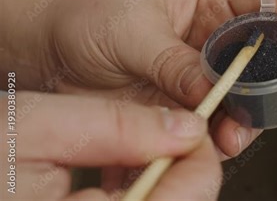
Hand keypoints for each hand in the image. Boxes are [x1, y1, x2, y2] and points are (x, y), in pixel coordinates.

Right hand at [0, 92, 220, 199]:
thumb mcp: (33, 125)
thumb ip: (113, 127)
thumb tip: (186, 129)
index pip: (184, 200)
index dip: (200, 159)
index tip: (195, 126)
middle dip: (186, 171)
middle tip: (174, 133)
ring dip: (168, 181)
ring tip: (148, 147)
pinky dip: (144, 192)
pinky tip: (128, 170)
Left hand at [34, 0, 276, 157]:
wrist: (51, 52)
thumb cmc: (88, 18)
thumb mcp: (132, 32)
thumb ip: (175, 63)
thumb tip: (211, 92)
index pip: (270, 2)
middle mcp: (217, 32)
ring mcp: (209, 70)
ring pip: (254, 94)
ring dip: (257, 118)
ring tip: (238, 135)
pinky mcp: (195, 102)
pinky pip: (224, 120)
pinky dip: (226, 135)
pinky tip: (218, 142)